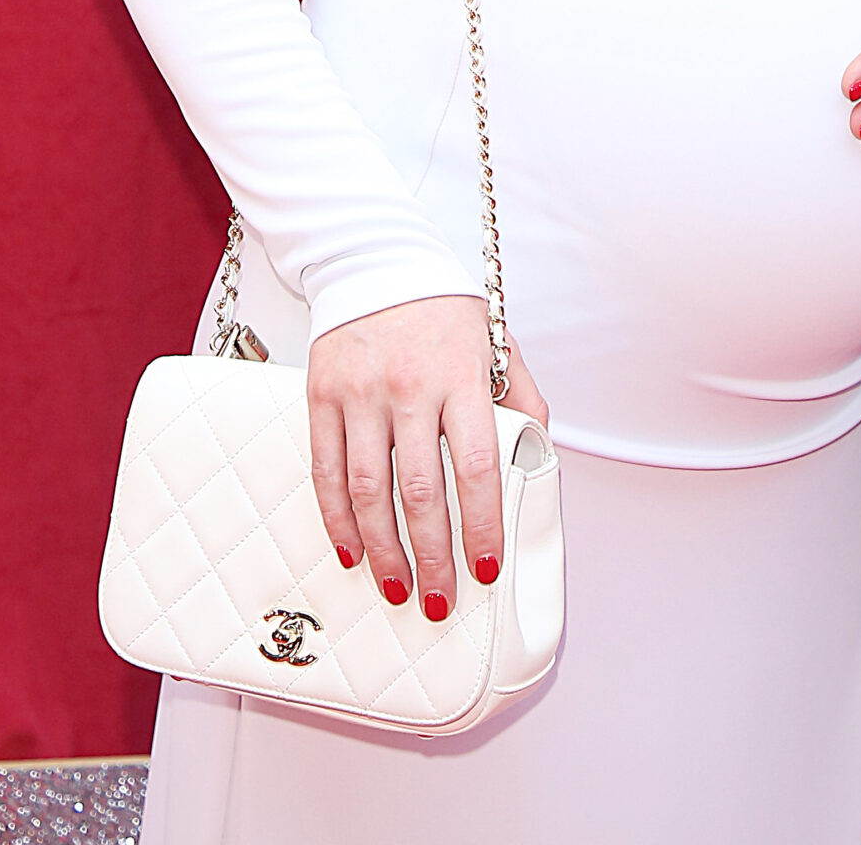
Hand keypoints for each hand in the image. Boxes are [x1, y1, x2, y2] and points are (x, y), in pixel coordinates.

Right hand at [306, 296, 548, 617]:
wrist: (376, 260)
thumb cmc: (446, 312)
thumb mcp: (498, 343)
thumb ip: (523, 399)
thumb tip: (538, 458)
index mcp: (463, 375)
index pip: (477, 464)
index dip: (482, 523)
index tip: (486, 567)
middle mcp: (411, 386)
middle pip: (421, 490)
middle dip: (432, 556)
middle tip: (440, 600)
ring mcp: (362, 392)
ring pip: (369, 489)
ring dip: (383, 549)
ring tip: (398, 588)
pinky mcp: (322, 394)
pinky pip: (326, 470)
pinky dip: (337, 519)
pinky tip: (353, 551)